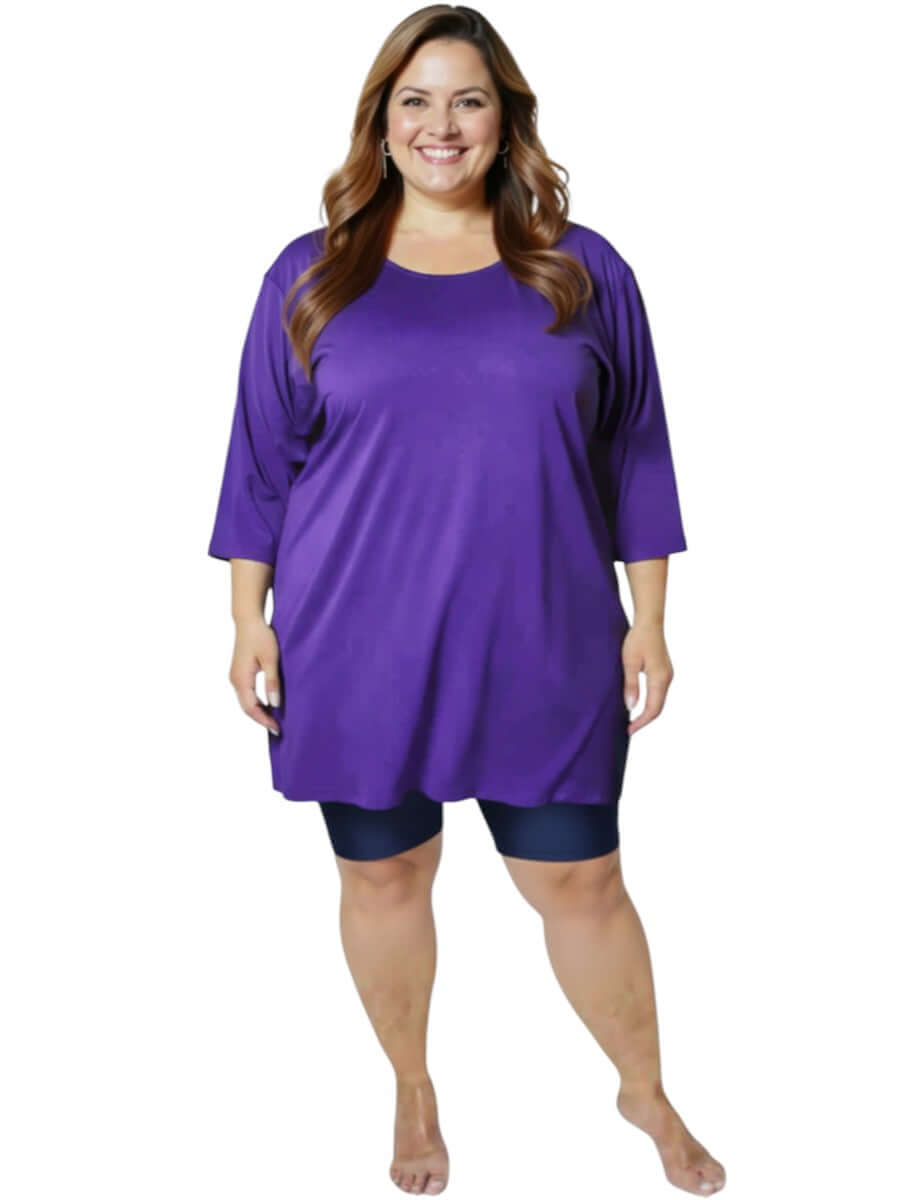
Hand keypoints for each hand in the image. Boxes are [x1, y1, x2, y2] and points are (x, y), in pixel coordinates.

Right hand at [229, 616, 281, 734]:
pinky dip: (256, 703)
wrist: (248, 621)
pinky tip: (268, 705)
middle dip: (261, 719)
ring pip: (245, 702)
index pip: (251, 707)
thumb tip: (274, 704)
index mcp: (241, 679)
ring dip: (259, 712)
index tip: (277, 728)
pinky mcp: (239, 674)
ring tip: (275, 720)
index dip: (264, 720)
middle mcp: (235, 680)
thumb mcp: (271, 659)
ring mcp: (235, 677)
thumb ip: (272, 682)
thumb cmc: (261, 637)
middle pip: (247, 708)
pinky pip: (246, 695)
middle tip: (278, 728)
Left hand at [621, 622, 674, 733]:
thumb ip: (631, 685)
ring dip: (647, 711)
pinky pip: (658, 692)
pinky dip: (650, 702)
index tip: (629, 730)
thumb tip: (631, 707)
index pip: (653, 709)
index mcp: (659, 679)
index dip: (641, 722)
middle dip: (644, 720)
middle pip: (658, 708)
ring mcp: (667, 675)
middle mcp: (667, 679)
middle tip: (629, 729)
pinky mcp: (663, 671)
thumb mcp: (629, 663)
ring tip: (632, 719)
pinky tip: (639, 703)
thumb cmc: (638, 640)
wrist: (649, 622)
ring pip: (659, 701)